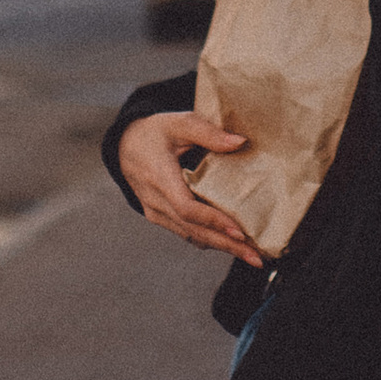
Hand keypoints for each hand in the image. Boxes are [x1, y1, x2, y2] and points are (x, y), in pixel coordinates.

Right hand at [118, 111, 265, 264]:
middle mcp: (155, 200)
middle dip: (226, 245)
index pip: (187, 208)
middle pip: (193, 230)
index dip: (213, 221)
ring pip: (191, 235)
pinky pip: (186, 232)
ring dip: (221, 247)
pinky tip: (230, 244)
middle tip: (255, 257)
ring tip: (251, 255)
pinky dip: (209, 239)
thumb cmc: (154, 132)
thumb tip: (239, 142)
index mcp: (159, 177)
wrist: (125, 146)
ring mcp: (156, 212)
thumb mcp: (179, 123)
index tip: (239, 231)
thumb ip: (208, 132)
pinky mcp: (159, 217)